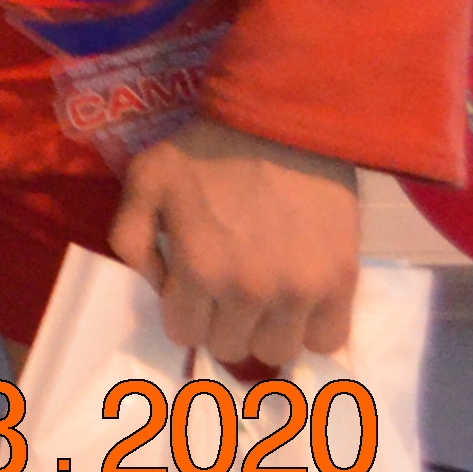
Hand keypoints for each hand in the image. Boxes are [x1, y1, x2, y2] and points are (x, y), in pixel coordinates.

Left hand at [109, 117, 360, 370]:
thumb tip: (156, 287)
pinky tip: (300, 301)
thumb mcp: (146, 181)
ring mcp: (298, 292)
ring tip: (265, 295)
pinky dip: (311, 328)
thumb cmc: (207, 149)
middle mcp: (248, 291)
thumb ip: (131, 239)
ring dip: (266, 329)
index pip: (185, 334)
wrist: (281, 120)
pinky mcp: (341, 283)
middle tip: (227, 289)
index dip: (185, 313)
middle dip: (222, 321)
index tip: (192, 291)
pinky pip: (328, 340)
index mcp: (197, 269)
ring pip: (278, 351)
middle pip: (231, 347)